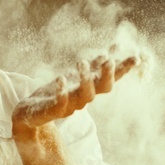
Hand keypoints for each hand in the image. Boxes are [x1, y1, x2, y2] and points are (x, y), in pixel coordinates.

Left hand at [13, 54, 135, 132]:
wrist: (29, 113)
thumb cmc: (55, 94)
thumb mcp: (75, 76)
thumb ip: (94, 66)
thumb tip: (111, 51)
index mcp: (89, 89)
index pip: (110, 80)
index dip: (122, 70)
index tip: (135, 58)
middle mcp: (82, 99)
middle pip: (102, 89)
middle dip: (107, 75)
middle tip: (109, 60)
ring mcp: (69, 106)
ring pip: (84, 96)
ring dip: (85, 80)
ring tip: (82, 62)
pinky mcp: (52, 111)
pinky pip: (60, 104)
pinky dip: (62, 93)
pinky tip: (61, 79)